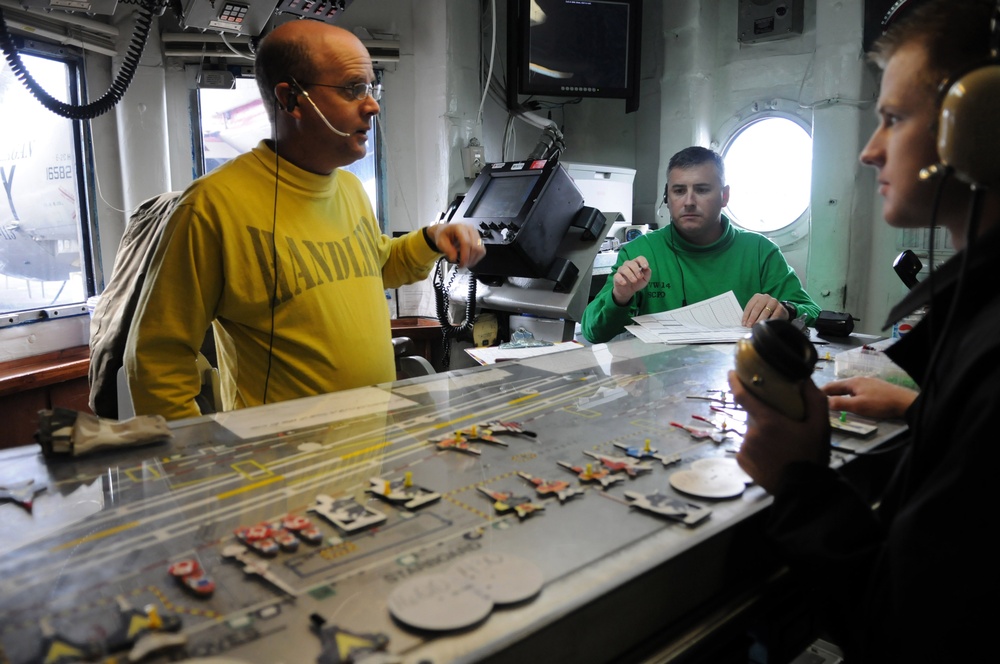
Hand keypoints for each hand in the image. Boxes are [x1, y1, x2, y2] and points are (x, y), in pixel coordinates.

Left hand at [426, 224, 485, 267]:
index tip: (461, 264)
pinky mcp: (478, 239)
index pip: (466, 243)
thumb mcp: (440, 242)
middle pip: (475, 247)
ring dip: (474, 259)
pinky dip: (476, 257)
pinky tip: (469, 260)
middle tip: (462, 265)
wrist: (445, 232)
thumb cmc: (443, 235)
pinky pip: (482, 250)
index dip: (465, 256)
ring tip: (465, 263)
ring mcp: (475, 234)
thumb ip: (447, 250)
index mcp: (460, 228)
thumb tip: (454, 258)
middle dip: (469, 259)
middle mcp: (470, 229)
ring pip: (481, 250)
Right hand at [611, 257, 650, 305]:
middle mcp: (628, 265)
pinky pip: (617, 276)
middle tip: (640, 277)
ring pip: (624, 268)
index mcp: (636, 264)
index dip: (643, 261)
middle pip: (631, 263)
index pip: (639, 258)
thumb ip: (647, 273)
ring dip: (630, 275)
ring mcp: (621, 270)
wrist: (628, 291)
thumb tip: (647, 268)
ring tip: (634, 281)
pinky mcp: (616, 277)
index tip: (645, 267)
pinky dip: (621, 279)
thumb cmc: (637, 283)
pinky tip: (624, 283)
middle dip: (636, 270)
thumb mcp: (645, 279)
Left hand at [728, 370, 829, 492]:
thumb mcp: (820, 426)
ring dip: (762, 434)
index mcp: (767, 421)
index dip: (735, 382)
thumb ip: (814, 399)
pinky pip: (748, 448)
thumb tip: (804, 379)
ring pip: (751, 433)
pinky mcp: (741, 461)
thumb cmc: (810, 455)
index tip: (732, 373)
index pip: (742, 396)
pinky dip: (757, 448)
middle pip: (753, 416)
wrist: (801, 489)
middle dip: (763, 416)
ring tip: (780, 446)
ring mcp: (745, 448)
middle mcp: (751, 433)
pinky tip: (772, 456)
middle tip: (781, 425)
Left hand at [741, 293, 787, 326]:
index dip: (746, 316)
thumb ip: (751, 315)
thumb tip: (745, 324)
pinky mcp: (780, 307)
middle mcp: (765, 297)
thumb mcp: (757, 310)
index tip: (744, 324)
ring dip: (760, 320)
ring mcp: (773, 301)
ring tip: (757, 326)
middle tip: (749, 326)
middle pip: (757, 308)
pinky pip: (774, 315)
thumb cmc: (765, 310)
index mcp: (757, 297)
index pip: (749, 306)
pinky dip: (770, 321)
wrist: (779, 311)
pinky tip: (767, 325)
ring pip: (765, 311)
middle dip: (752, 318)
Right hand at [822, 376, 916, 419]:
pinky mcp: (873, 388)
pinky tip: (848, 401)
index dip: (820, 391)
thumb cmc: (880, 403)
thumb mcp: (859, 406)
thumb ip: (841, 404)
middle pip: (838, 386)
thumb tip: (824, 402)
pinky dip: (847, 395)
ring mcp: (866, 383)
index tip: (810, 396)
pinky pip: (855, 390)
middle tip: (817, 401)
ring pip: (847, 388)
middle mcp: (858, 379)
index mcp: (852, 382)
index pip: (830, 386)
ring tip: (830, 402)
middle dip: (828, 393)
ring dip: (837, 394)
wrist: (904, 402)